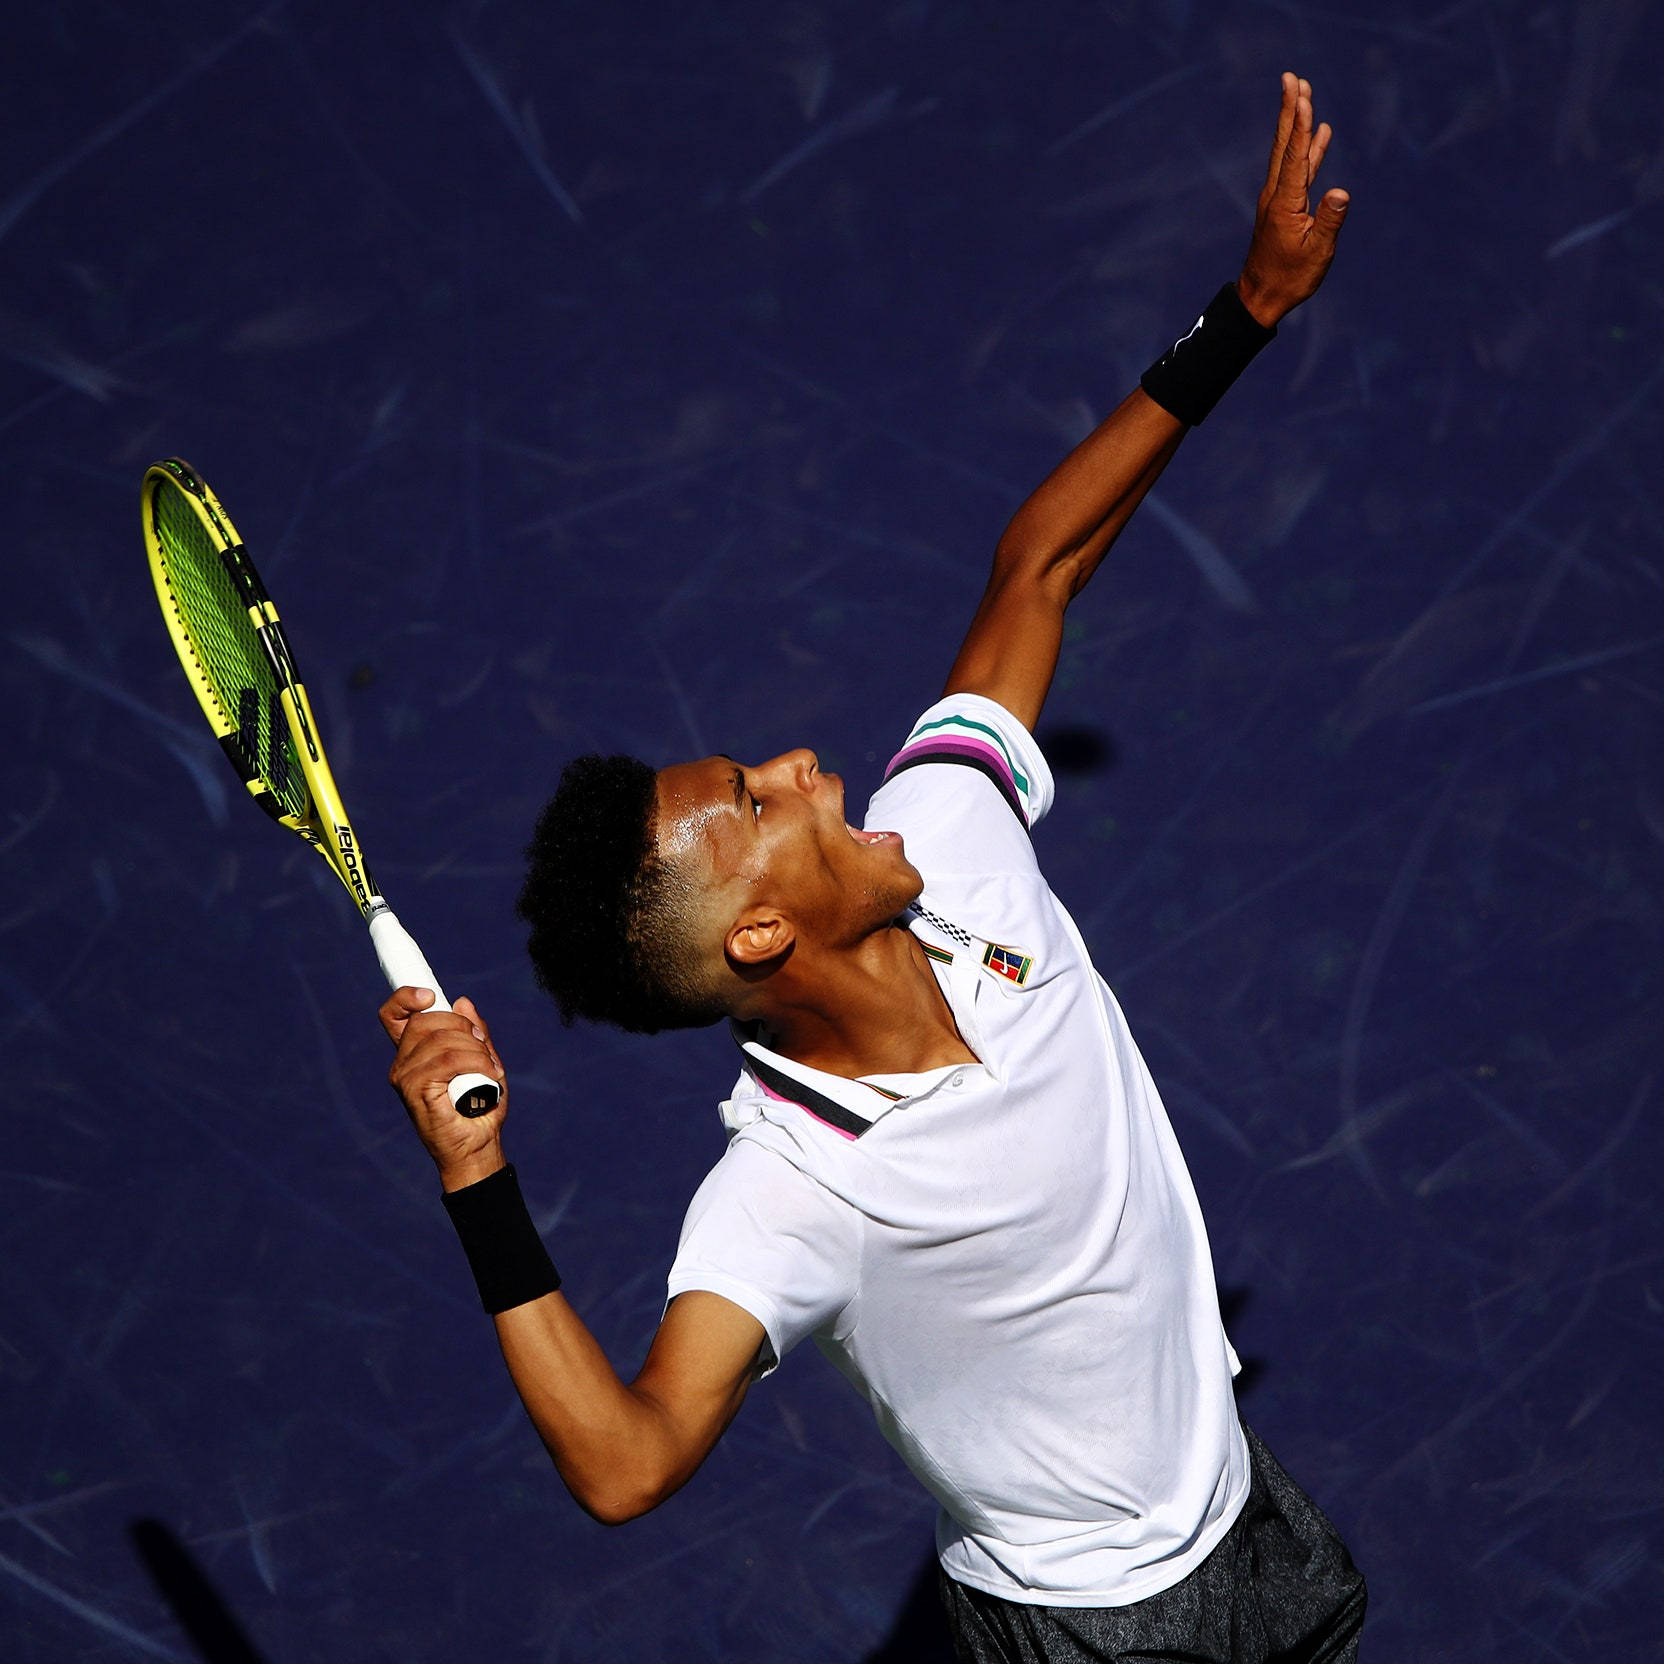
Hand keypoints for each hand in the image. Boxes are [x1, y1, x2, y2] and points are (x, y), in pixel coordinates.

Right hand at [381, 987, 508, 1189]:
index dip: (405, 998)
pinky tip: (489, 1074)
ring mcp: (405, 1077)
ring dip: (476, 1049)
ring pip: (442, 1040)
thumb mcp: (483, 1061)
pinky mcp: (416, 1091)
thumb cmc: (479, 1108)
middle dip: (463, 1027)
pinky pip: (449, 1060)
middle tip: (483, 1048)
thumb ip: (474, 1033)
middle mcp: (403, 1064)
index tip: (430, 995)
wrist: (478, 1147)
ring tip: (491, 1069)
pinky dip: (477, 1062)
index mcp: (414, 1054)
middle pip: (425, 1020)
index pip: (393, 1016)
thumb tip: (461, 1002)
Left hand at [1237, 72, 1349, 327]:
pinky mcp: (1284, 206)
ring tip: (1305, 95)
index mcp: (1286, 203)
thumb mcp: (1316, 253)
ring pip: (1290, 154)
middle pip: (1286, 144)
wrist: (1262, 296)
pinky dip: (1309, 151)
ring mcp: (1279, 199)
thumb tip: (1342, 192)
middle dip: (1291, 110)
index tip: (1301, 94)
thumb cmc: (1290, 279)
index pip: (1294, 156)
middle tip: (1292, 78)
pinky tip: (1321, 135)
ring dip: (1299, 124)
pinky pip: (1298, 171)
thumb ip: (1330, 221)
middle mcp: (1278, 195)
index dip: (1300, 124)